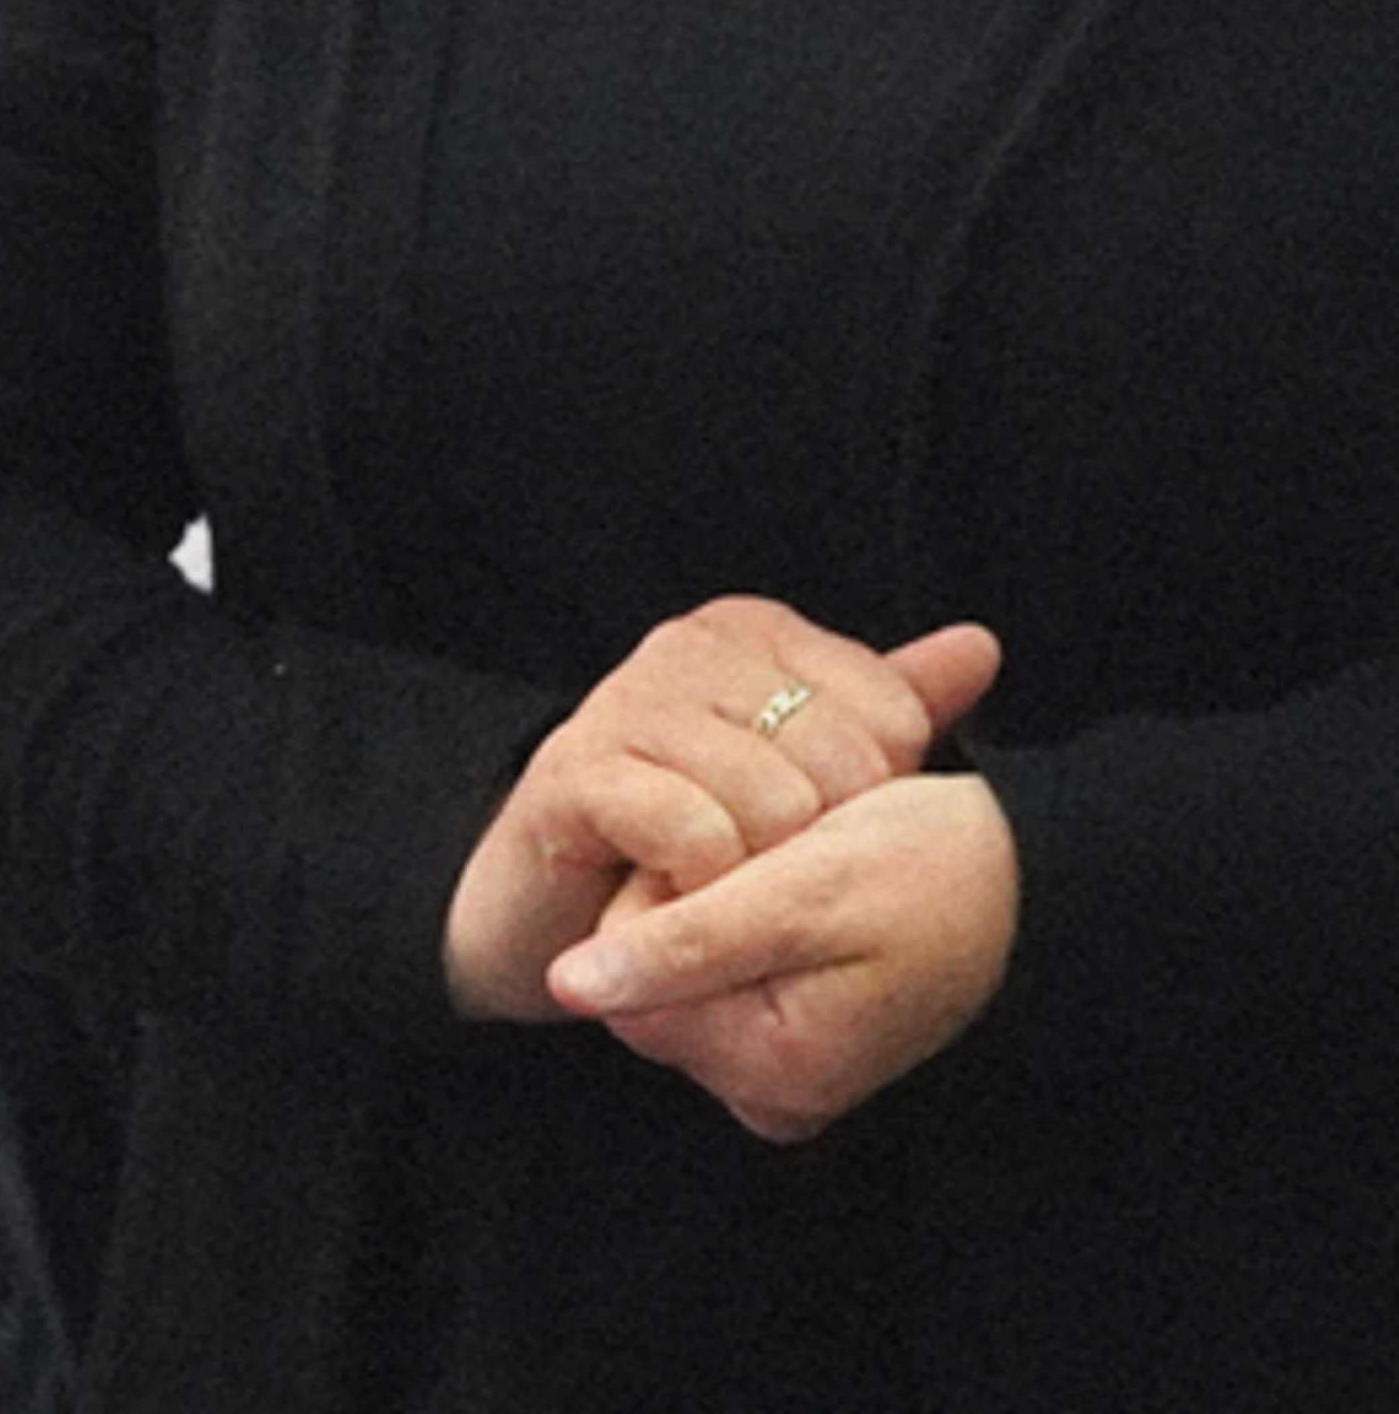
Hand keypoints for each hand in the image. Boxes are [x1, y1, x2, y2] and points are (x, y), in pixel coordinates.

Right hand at [442, 599, 999, 1022]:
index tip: (825, 829)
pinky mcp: (576, 773)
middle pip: (840, 762)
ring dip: (761, 876)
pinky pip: (694, 835)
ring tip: (726, 889)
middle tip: (770, 874)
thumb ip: (889, 704)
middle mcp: (684, 647)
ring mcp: (623, 702)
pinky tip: (682, 896)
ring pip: (773, 803)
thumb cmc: (689, 828)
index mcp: (747, 629)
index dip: (880, 798)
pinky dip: (705, 887)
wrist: (550, 903)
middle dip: (823, 845)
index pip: (891, 712)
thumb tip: (982, 647)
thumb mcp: (802, 766)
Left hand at [547, 769, 1019, 1139]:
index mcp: (769, 1071)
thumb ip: (679, 944)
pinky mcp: (806, 1033)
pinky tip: (816, 887)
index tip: (753, 853)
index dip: (669, 886)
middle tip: (790, 857)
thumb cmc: (934, 870)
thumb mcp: (801, 893)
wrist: (1040, 872)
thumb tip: (560, 985)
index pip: (624, 971)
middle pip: (651, 970)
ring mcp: (791, 1067)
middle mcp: (773, 1092)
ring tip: (811, 868)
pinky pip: (732, 964)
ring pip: (687, 958)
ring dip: (730, 896)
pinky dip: (759, 913)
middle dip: (697, 894)